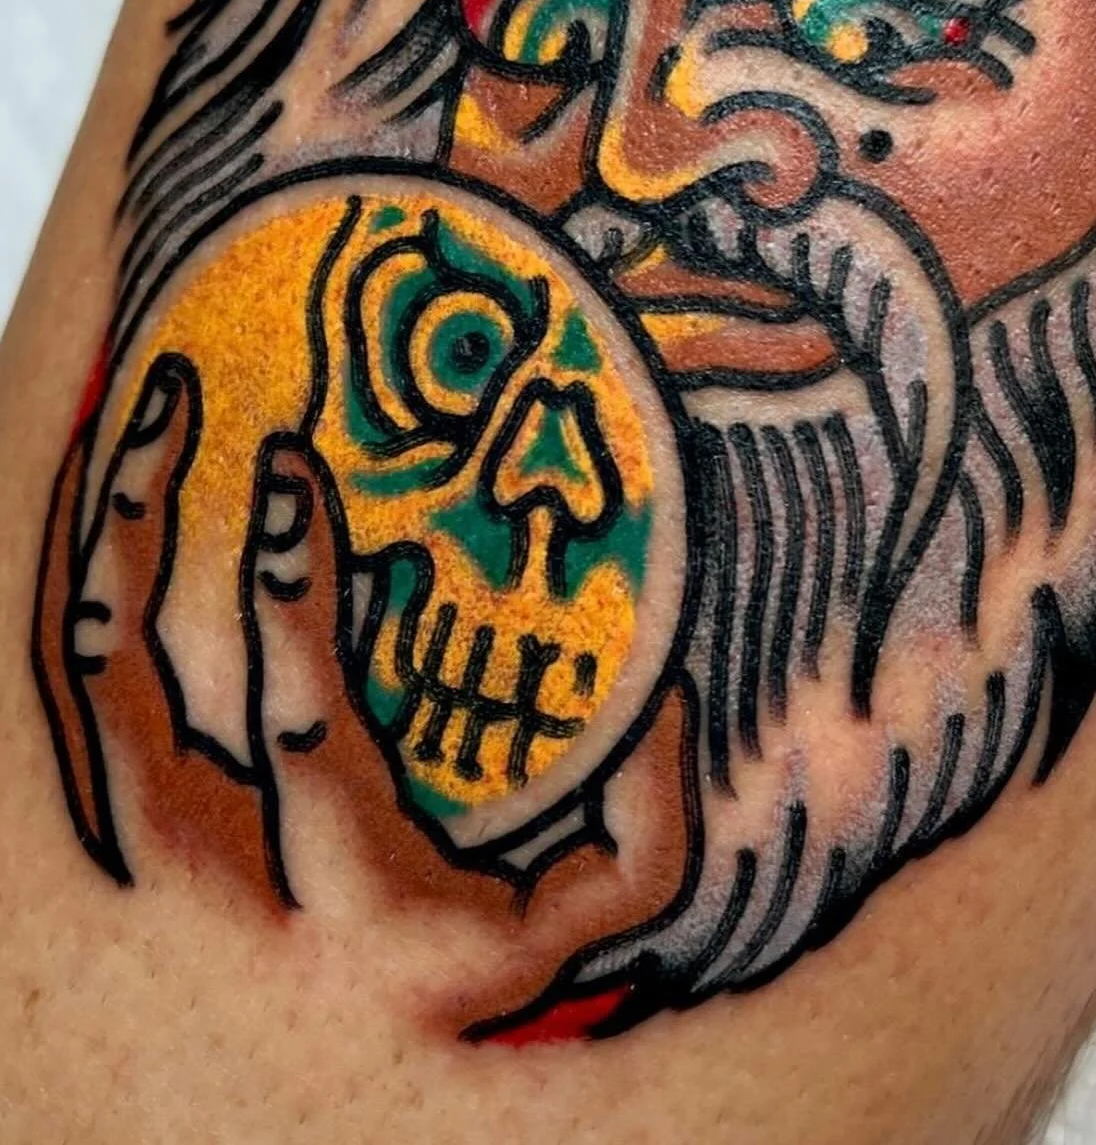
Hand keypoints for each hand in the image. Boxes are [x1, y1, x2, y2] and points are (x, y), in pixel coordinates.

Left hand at [34, 356, 694, 1035]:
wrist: (361, 1096)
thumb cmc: (494, 978)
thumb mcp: (613, 920)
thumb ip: (654, 818)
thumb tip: (652, 691)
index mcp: (356, 914)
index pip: (299, 734)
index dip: (291, 593)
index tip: (294, 468)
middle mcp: (223, 909)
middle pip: (130, 702)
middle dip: (145, 527)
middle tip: (183, 395)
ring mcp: (148, 881)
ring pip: (82, 698)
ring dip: (101, 549)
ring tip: (145, 427)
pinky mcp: (118, 849)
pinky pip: (68, 711)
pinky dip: (70, 596)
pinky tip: (110, 510)